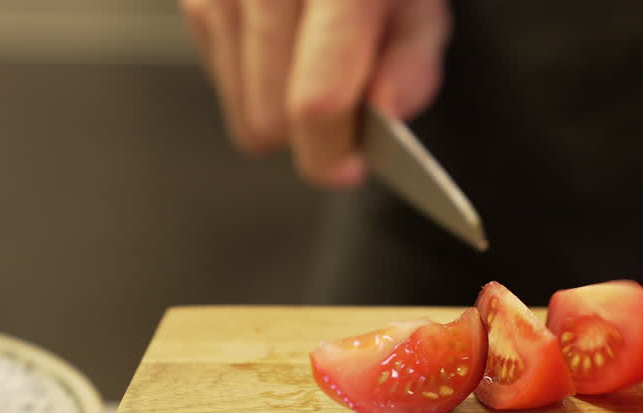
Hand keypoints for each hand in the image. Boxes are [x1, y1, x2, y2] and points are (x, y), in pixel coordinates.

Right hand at [180, 0, 449, 185]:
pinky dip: (256, 81)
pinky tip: (283, 46)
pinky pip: (222, 85)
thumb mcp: (419, 7)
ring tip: (313, 62)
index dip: (332, 152)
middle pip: (271, 118)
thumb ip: (412, 64)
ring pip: (243, 114)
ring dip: (282, 110)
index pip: (317, 100)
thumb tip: (386, 113)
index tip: (348, 167)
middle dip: (312, 133)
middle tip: (343, 99)